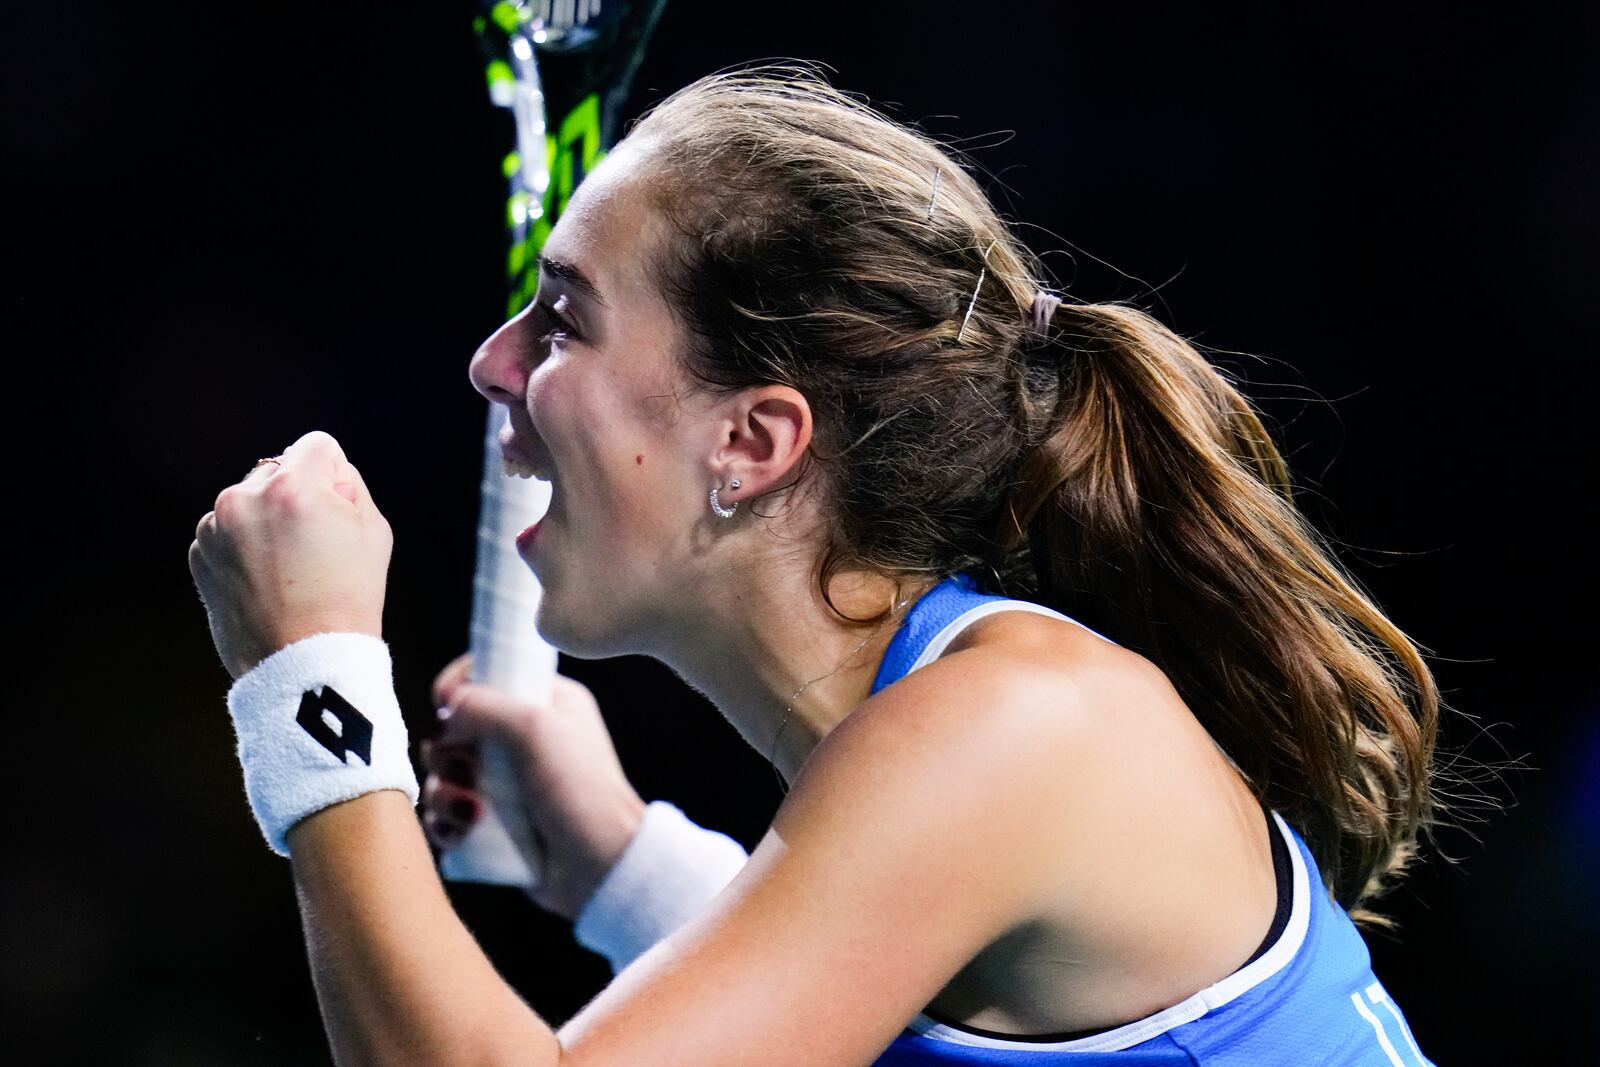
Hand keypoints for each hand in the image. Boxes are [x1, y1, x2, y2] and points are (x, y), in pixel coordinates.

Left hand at [189, 430, 392, 678]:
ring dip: (267, 521)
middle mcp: (245, 497)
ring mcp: (215, 526)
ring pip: (252, 500)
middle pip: (281, 471)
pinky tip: (266, 582)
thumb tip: (325, 474)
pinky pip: (228, 530)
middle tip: (316, 551)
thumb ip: (349, 486)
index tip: (337, 516)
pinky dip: (245, 547)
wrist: (303, 662)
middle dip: (297, 498)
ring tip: (289, 571)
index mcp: (293, 487)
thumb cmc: (348, 599)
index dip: (336, 478)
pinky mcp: (199, 553)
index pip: (317, 445)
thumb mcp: (374, 532)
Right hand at [421, 654, 645, 921]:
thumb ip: (484, 705)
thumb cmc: (581, 792)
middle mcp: (525, 738)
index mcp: (545, 702)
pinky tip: (462, 832)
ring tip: (471, 812)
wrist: (600, 867)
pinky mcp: (493, 821)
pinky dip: (446, 822)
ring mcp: (507, 781)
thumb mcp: (536, 729)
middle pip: (455, 726)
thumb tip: (445, 709)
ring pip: (445, 772)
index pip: (487, 673)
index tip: (443, 703)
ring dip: (444, 792)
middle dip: (447, 750)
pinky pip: (447, 813)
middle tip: (468, 771)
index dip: (457, 685)